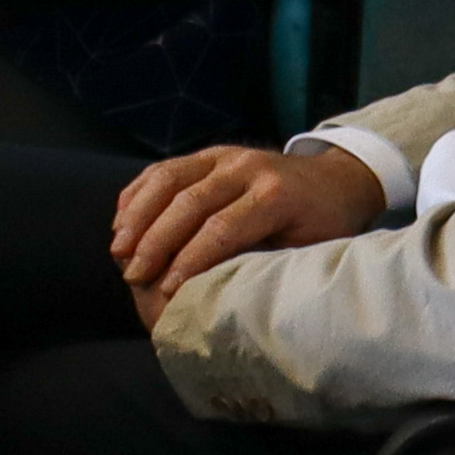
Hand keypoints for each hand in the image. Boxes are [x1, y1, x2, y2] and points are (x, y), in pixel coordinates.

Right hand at [110, 142, 389, 311]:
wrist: (336, 180)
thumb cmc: (325, 227)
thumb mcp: (311, 251)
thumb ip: (269, 267)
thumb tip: (223, 301)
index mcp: (276, 194)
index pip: (221, 228)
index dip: (189, 261)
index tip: (166, 293)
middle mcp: (245, 166)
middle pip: (187, 201)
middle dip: (155, 242)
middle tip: (133, 277)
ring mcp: (223, 155)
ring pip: (168, 178)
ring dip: (138, 216)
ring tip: (118, 251)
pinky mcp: (208, 153)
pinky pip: (163, 169)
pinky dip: (138, 194)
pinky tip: (122, 223)